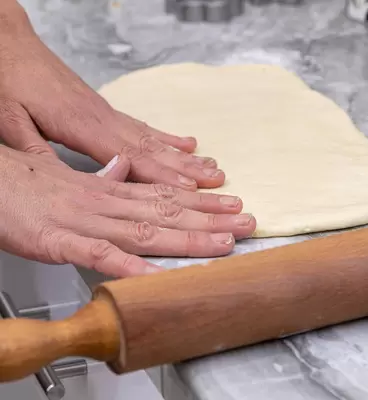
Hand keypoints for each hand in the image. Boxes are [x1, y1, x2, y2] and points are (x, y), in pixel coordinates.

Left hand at [0, 3, 222, 189]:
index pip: (129, 156)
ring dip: (184, 157)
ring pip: (153, 138)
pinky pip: (143, 127)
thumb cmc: (7, 81)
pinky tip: (186, 144)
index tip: (188, 188)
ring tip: (212, 167)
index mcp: (80, 125)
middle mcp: (102, 119)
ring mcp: (108, 113)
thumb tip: (65, 185)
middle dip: (186, 169)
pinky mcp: (106, 110)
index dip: (160, 174)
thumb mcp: (9, 122)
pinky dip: (168, 138)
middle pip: (152, 148)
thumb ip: (38, 155)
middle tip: (217, 181)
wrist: (9, 46)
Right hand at [0, 147, 255, 276]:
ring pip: (146, 229)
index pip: (162, 194)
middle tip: (247, 221)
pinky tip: (158, 277)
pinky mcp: (59, 240)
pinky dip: (131, 267)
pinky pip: (102, 255)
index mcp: (107, 190)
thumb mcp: (65, 176)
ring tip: (224, 242)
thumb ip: (99, 176)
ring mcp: (85, 221)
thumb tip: (123, 167)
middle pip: (167, 210)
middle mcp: (105, 202)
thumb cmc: (18, 184)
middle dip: (211, 218)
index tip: (229, 203)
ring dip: (188, 237)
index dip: (199, 201)